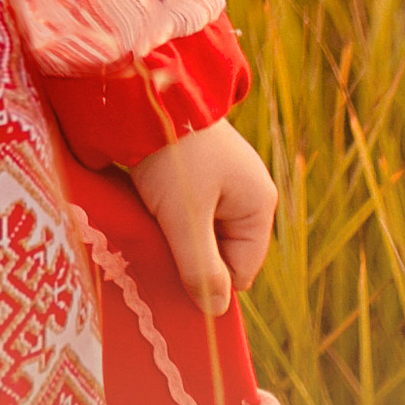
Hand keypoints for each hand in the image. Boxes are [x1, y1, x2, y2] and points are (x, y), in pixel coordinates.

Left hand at [127, 118, 277, 316]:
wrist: (145, 93)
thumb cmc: (172, 155)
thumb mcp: (185, 216)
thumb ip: (201, 266)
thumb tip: (216, 312)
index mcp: (259, 205)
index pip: (241, 272)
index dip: (209, 280)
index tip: (173, 274)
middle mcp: (247, 193)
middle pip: (221, 253)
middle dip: (190, 257)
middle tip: (157, 248)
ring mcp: (223, 180)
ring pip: (201, 232)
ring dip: (174, 236)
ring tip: (148, 225)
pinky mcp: (196, 170)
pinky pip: (187, 210)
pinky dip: (166, 214)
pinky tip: (145, 208)